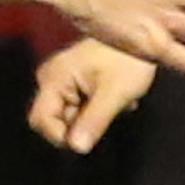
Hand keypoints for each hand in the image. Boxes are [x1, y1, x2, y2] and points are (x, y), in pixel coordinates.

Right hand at [30, 38, 158, 152]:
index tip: (89, 138)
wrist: (144, 36)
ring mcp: (60, 78)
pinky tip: (112, 98)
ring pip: (67, 115)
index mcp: (55, 77)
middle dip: (79, 126)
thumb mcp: (115, 94)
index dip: (61, 137)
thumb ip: (94, 121)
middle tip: (106, 114)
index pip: (41, 121)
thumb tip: (76, 148)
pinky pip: (75, 106)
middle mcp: (51, 77)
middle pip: (52, 119)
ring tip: (113, 103)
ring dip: (89, 117)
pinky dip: (93, 109)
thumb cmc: (130, 59)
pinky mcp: (72, 80)